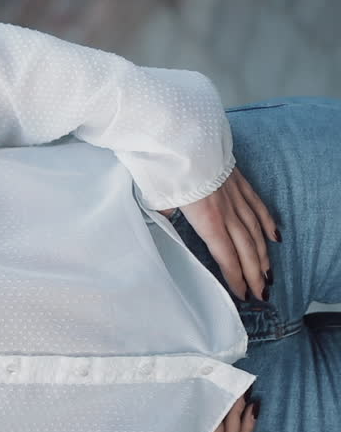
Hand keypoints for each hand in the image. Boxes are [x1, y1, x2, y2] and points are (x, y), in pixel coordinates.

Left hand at [159, 166, 280, 302]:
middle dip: (255, 275)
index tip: (242, 294)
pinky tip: (274, 237)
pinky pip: (258, 207)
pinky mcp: (239, 182)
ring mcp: (236, 196)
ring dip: (264, 255)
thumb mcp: (157, 200)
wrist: (183, 136)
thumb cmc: (167, 169)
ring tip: (269, 275)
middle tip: (262, 295)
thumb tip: (166, 217)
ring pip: (255, 231)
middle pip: (246, 249)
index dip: (235, 277)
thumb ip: (164, 214)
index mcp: (207, 220)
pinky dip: (268, 223)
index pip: (225, 255)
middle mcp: (227, 211)